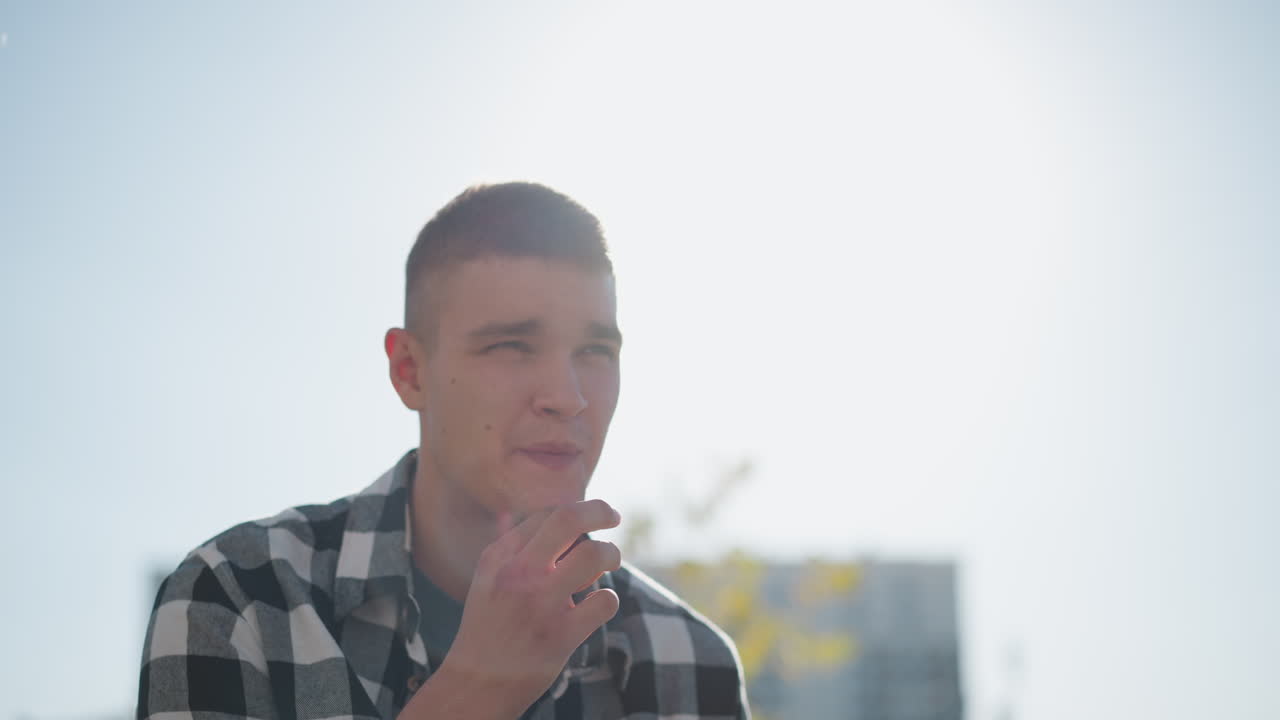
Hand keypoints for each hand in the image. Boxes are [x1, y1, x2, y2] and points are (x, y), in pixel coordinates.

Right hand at [409, 500, 622, 719]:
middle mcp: (519, 574)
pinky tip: (596, 605)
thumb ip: (512, 547)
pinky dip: (608, 598)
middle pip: (568, 518)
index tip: (591, 517)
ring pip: (594, 555)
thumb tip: (539, 517)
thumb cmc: (489, 627)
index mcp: (500, 557)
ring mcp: (541, 604)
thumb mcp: (488, 580)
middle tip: (614, 517)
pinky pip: (604, 600)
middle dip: (600, 510)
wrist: (476, 683)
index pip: (547, 513)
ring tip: (609, 564)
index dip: (575, 510)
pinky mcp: (561, 635)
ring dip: (611, 554)